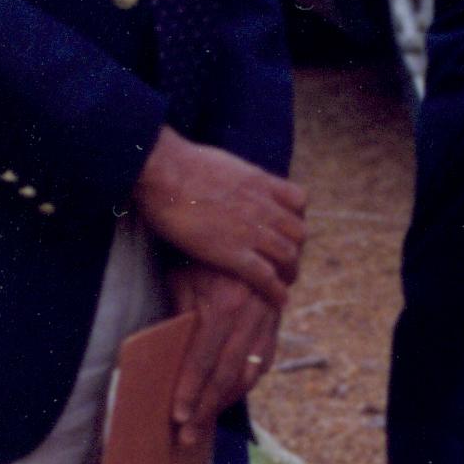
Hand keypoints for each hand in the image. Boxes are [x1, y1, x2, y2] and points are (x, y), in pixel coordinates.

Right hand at [133, 129, 304, 306]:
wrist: (164, 172)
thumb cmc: (180, 163)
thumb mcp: (222, 162)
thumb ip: (235, 177)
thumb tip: (228, 180)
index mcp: (261, 182)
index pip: (299, 202)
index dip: (295, 218)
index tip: (285, 229)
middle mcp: (264, 206)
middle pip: (298, 233)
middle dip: (295, 248)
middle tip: (285, 260)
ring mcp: (252, 230)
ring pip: (288, 256)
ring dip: (289, 272)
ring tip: (284, 283)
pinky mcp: (234, 252)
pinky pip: (266, 277)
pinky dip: (276, 291)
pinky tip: (278, 301)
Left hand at [166, 265, 281, 441]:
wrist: (247, 224)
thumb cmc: (202, 250)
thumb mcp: (183, 277)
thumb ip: (180, 316)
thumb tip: (169, 356)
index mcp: (226, 304)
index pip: (204, 360)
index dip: (190, 391)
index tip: (177, 417)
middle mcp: (252, 315)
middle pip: (228, 376)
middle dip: (206, 409)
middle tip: (188, 437)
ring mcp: (269, 318)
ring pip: (250, 374)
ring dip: (226, 403)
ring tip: (205, 424)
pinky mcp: (276, 319)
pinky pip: (266, 361)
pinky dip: (247, 383)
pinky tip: (229, 397)